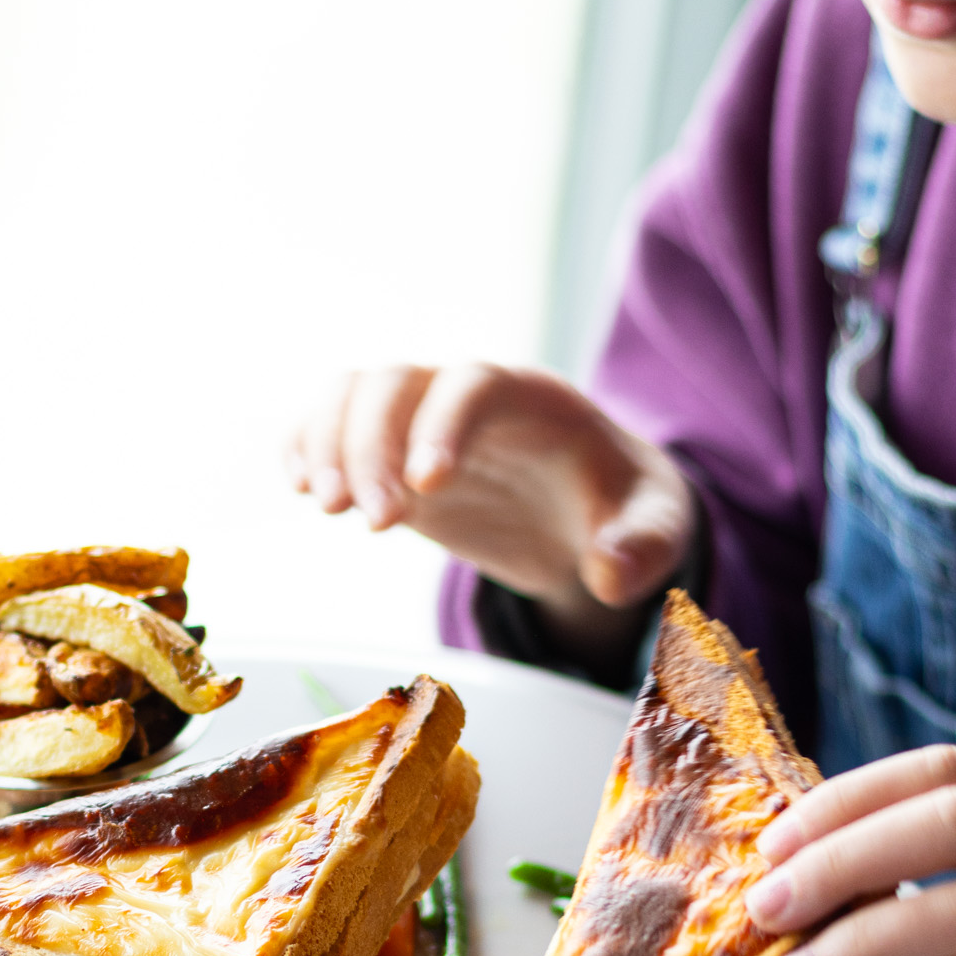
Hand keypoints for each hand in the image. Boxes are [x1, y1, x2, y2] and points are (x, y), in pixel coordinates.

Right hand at [285, 364, 695, 673]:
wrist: (591, 512)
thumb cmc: (625, 508)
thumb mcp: (655, 526)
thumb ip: (643, 546)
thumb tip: (608, 574)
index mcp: (533, 399)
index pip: (475, 386)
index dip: (442, 426)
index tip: (427, 489)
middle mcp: (467, 395)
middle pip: (397, 381)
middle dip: (371, 446)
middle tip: (372, 524)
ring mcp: (421, 420)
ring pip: (353, 394)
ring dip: (326, 444)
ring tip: (329, 511)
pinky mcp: (390, 452)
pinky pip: (331, 422)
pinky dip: (305, 443)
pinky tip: (300, 488)